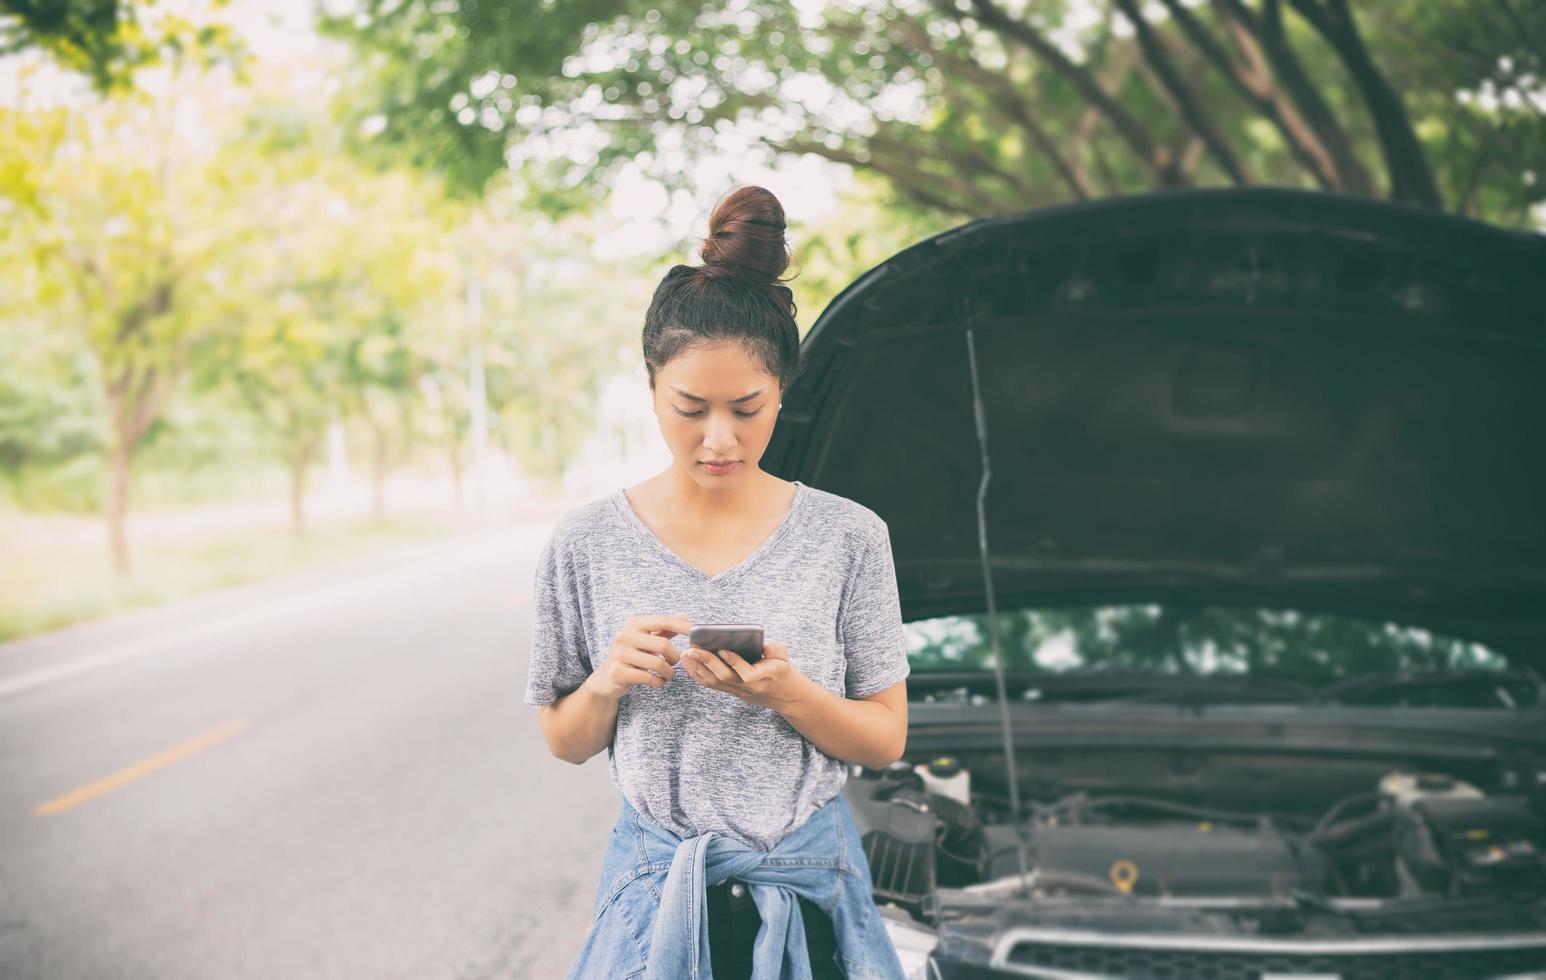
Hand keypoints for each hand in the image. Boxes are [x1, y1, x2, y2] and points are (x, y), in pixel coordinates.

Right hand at [584, 613, 691, 701]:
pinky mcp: (618, 672)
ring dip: (669, 672)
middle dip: (674, 657)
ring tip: (667, 675)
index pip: (663, 620)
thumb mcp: (646, 640)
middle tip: (674, 663)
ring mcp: (619, 654)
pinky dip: (659, 682)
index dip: (682, 626)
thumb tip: (684, 616)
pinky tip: (658, 681)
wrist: (606, 678)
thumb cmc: (632, 656)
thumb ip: (664, 629)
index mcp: (633, 624)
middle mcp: (624, 636)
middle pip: (663, 644)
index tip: (696, 633)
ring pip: (658, 663)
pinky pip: (649, 677)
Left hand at [681, 639, 812, 711]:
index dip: (733, 662)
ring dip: (697, 669)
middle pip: (724, 678)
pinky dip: (697, 674)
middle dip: (706, 663)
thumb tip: (765, 644)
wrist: (783, 695)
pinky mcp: (730, 691)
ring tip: (686, 654)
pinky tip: (689, 663)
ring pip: (714, 683)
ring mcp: (736, 691)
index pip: (745, 673)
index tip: (722, 650)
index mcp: (761, 678)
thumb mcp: (784, 658)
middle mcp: (746, 687)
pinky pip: (710, 685)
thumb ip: (775, 650)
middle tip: (692, 649)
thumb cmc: (782, 672)